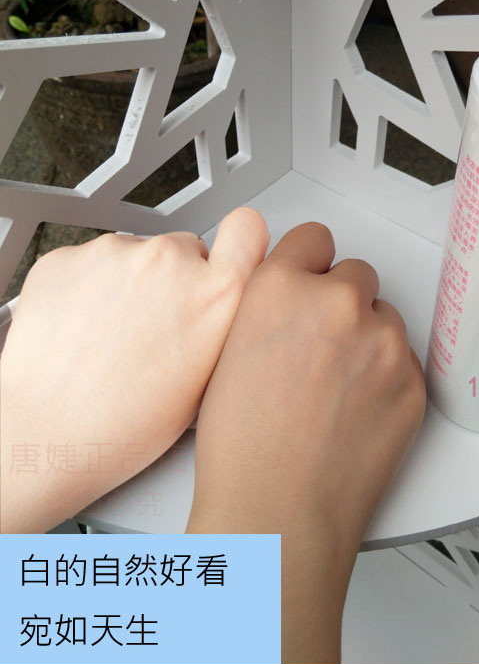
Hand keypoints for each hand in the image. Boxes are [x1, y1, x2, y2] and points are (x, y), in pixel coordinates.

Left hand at [0, 207, 268, 532]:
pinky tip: (81, 328)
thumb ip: (224, 325)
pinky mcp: (68, 255)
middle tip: (155, 324)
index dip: (238, 243)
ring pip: (135, 255)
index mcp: (216, 295)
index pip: (248, 229)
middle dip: (175, 279)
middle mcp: (171, 262)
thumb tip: (222, 306)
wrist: (45, 434)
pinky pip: (90, 260)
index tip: (228, 254)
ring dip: (129, 283)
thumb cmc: (121, 426)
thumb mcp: (209, 383)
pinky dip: (86, 285)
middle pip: (185, 249)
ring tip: (109, 335)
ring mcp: (115, 252)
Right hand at [186, 222, 425, 663]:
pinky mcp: (413, 379)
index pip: (314, 238)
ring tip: (337, 387)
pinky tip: (357, 410)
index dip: (310, 262)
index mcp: (280, 287)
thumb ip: (265, 308)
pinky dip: (387, 376)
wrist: (278, 511)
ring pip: (384, 316)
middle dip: (341, 302)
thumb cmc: (241, 450)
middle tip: (322, 346)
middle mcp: (336, 302)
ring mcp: (382, 340)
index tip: (313, 277)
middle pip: (356, 274)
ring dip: (367, 338)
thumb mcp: (227, 353)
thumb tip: (287, 298)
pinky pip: (404, 358)